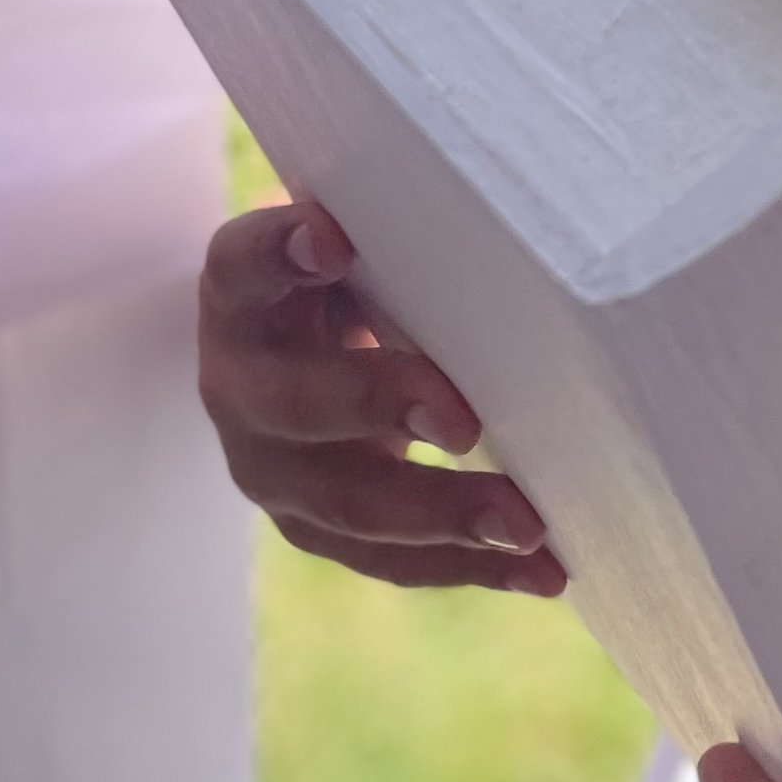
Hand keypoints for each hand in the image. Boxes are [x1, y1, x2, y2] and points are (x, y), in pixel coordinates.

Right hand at [198, 198, 565, 594]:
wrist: (309, 341)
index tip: (333, 241)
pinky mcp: (314, 526)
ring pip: (345, 505)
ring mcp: (270, 466)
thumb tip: (514, 208)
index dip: (281, 252)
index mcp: (240, 290)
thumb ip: (400, 229)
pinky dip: (468, 566)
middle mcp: (238, 381)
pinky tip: (543, 572)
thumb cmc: (360, 267)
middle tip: (465, 422)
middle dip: (382, 409)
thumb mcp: (361, 233)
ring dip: (441, 519)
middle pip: (296, 405)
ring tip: (528, 528)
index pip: (246, 264)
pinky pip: (388, 559)